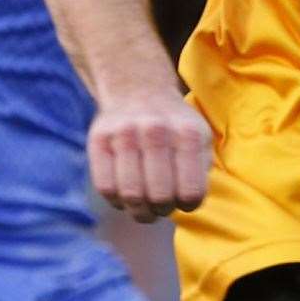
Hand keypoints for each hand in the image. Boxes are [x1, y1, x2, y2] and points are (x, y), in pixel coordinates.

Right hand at [88, 86, 211, 223]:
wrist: (137, 90)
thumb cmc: (174, 127)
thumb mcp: (200, 139)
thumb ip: (200, 171)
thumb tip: (186, 203)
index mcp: (188, 133)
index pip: (191, 192)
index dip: (188, 205)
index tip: (185, 199)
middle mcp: (156, 130)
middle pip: (159, 197)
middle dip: (162, 209)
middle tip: (162, 205)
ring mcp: (124, 133)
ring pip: (131, 195)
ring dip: (140, 210)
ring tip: (145, 206)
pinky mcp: (98, 139)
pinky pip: (106, 188)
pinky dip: (117, 201)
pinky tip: (125, 195)